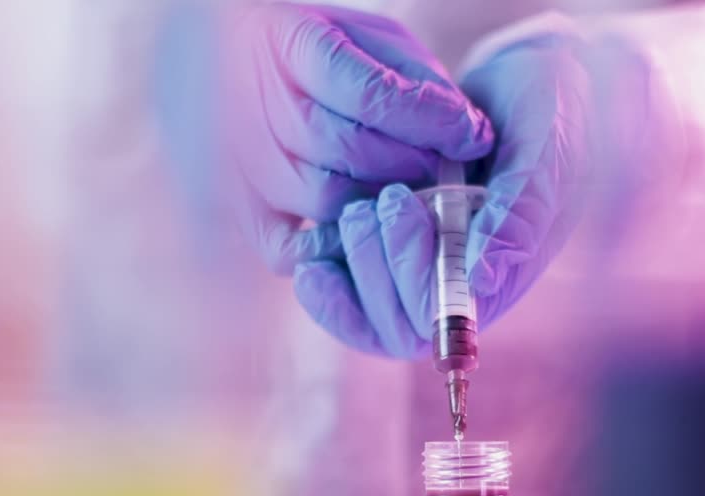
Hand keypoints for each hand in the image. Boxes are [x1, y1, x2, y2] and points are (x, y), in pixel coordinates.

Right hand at [156, 3, 493, 274]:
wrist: (234, 56)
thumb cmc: (319, 49)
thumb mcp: (371, 38)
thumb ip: (417, 80)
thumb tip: (468, 133)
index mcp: (292, 42)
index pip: (371, 95)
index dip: (431, 121)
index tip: (470, 134)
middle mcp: (255, 99)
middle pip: (347, 151)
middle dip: (412, 164)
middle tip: (443, 168)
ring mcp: (241, 158)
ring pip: (323, 199)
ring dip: (381, 202)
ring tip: (407, 191)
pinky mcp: (238, 205)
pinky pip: (283, 248)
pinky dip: (330, 247)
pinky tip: (359, 225)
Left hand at [292, 27, 601, 358]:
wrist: (523, 79)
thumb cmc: (548, 112)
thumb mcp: (542, 153)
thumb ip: (519, 213)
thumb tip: (482, 279)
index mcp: (501, 276)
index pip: (443, 321)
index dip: (412, 280)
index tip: (403, 205)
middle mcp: (458, 284)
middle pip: (399, 328)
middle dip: (378, 269)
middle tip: (387, 198)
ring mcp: (422, 268)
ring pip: (369, 313)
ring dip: (353, 264)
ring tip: (358, 209)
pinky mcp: (388, 249)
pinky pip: (349, 289)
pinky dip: (327, 271)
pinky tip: (312, 247)